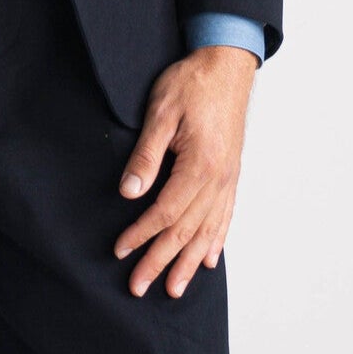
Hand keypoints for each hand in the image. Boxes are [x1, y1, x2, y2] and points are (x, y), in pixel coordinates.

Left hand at [113, 45, 257, 297]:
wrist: (226, 64)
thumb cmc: (192, 83)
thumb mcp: (161, 113)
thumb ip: (146, 156)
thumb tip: (129, 192)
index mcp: (200, 165)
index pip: (166, 211)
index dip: (142, 234)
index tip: (121, 250)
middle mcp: (219, 179)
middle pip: (186, 230)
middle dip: (161, 261)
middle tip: (139, 287)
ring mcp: (228, 179)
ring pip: (207, 230)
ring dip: (189, 262)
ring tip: (175, 289)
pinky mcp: (231, 174)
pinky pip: (225, 216)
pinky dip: (216, 241)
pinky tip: (209, 260)